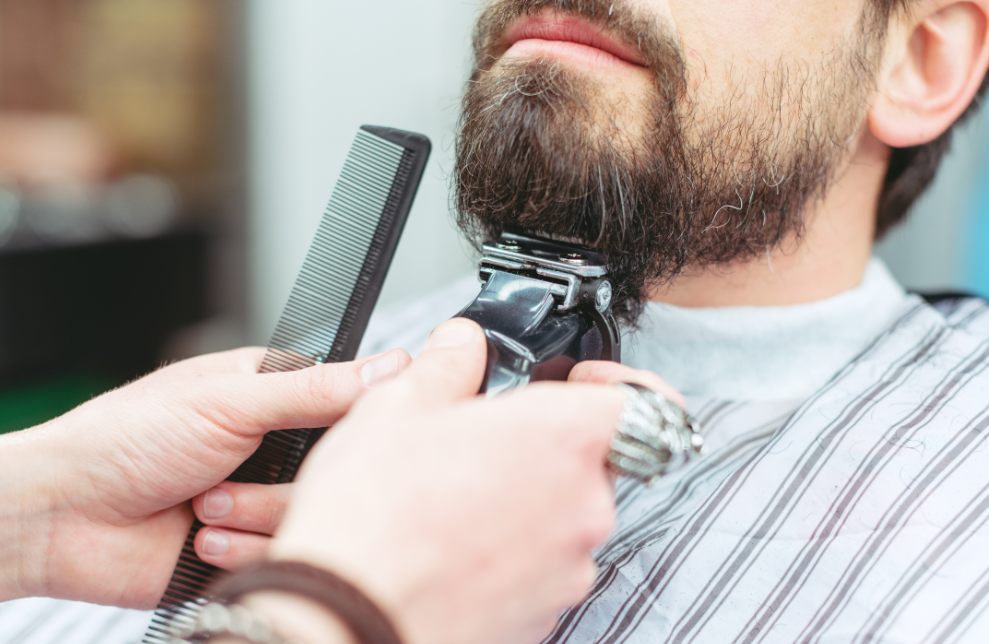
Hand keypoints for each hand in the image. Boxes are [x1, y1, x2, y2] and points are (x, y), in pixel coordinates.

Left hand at [0, 346, 409, 614]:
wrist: (63, 516)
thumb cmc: (127, 439)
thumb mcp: (230, 399)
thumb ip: (317, 388)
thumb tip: (394, 365)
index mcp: (273, 394)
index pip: (350, 404)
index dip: (355, 422)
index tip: (356, 434)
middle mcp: (273, 448)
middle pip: (340, 468)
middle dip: (284, 479)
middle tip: (234, 470)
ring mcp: (260, 500)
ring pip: (315, 515)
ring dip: (254, 513)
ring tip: (205, 504)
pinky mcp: (248, 548)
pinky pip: (283, 553)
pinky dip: (242, 548)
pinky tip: (200, 535)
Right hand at [191, 360, 690, 573]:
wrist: (345, 619)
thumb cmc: (372, 519)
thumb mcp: (398, 407)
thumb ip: (448, 363)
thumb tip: (461, 345)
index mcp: (563, 440)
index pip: (643, 399)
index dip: (614, 381)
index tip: (578, 382)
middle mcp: (583, 507)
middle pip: (595, 458)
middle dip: (547, 445)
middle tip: (485, 442)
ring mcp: (569, 568)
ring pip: (567, 515)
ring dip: (528, 500)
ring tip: (456, 499)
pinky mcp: (545, 613)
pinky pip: (544, 566)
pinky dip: (514, 551)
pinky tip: (456, 545)